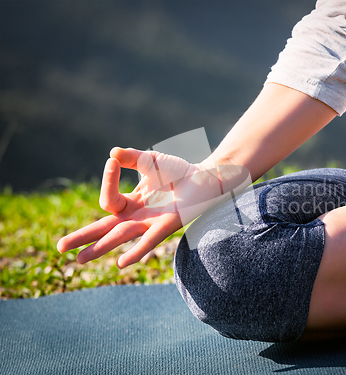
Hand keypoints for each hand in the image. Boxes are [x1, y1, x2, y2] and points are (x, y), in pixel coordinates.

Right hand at [57, 147, 249, 267]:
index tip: (114, 162)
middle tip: (60, 248)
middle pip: (105, 229)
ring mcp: (150, 223)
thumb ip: (130, 158)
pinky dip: (136, 251)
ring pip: (120, 237)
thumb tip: (112, 154)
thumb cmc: (178, 171)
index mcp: (132, 202)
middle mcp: (138, 216)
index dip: (107, 181)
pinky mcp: (167, 226)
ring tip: (79, 260)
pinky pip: (148, 241)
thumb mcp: (149, 161)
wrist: (205, 178)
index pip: (109, 200)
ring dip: (100, 248)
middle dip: (83, 237)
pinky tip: (122, 263)